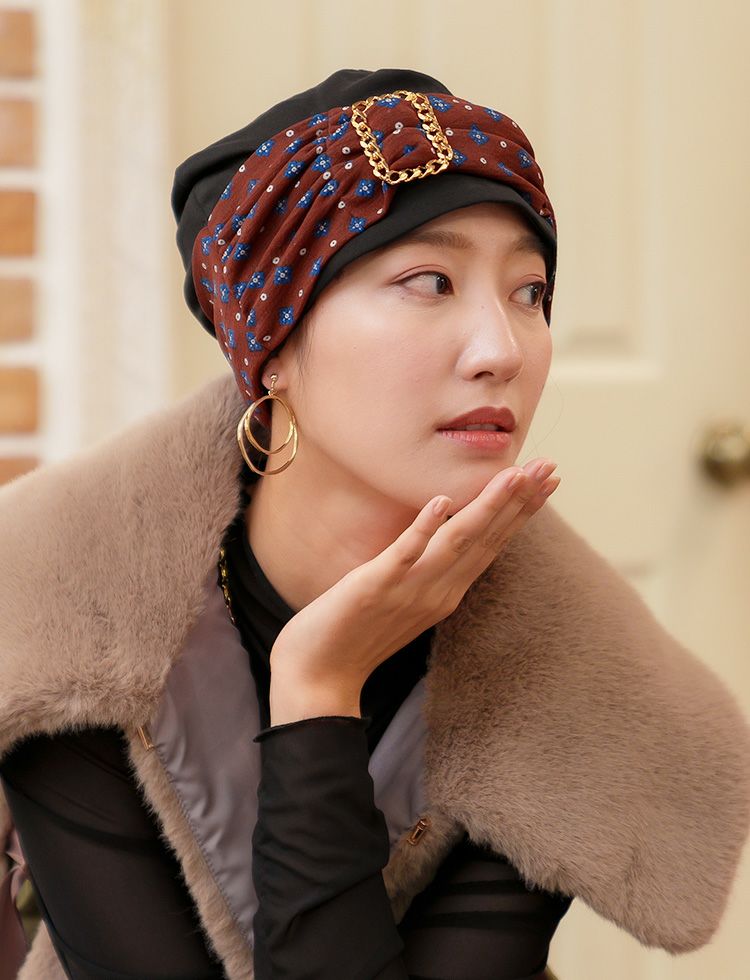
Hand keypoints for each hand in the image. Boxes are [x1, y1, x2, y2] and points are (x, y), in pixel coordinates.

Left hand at [269, 460, 559, 724]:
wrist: (319, 678)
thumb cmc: (357, 634)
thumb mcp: (405, 598)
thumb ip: (429, 571)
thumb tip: (443, 538)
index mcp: (446, 591)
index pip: (492, 544)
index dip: (522, 511)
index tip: (548, 480)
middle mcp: (437, 590)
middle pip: (486, 538)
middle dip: (520, 500)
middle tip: (548, 465)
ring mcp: (408, 589)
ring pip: (457, 541)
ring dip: (486, 506)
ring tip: (512, 474)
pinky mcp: (375, 587)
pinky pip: (403, 554)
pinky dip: (424, 528)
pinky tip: (440, 500)